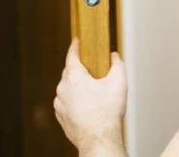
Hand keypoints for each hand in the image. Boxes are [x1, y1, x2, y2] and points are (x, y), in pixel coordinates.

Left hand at [54, 39, 127, 153]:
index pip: (72, 56)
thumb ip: (117, 64)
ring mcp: (60, 104)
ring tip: (93, 93)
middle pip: (70, 72)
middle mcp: (63, 88)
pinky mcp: (60, 117)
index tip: (76, 40)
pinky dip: (75, 101)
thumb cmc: (108, 111)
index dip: (75, 46)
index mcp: (74, 77)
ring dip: (77, 87)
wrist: (99, 138)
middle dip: (80, 69)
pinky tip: (88, 107)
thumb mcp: (119, 82)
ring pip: (68, 89)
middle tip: (93, 70)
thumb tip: (114, 56)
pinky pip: (67, 103)